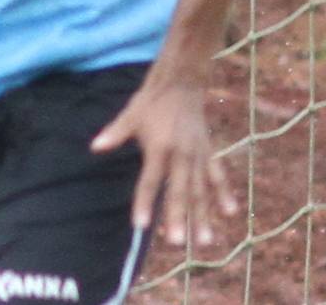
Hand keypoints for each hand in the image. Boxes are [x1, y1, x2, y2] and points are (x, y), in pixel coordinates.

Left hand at [90, 73, 235, 248]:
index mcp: (160, 146)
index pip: (150, 180)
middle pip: (179, 190)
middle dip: (178, 217)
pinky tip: (230, 212)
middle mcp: (182, 153)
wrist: (183, 81)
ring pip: (201, 189)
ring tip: (204, 241)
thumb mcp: (131, 114)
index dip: (144, 202)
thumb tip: (95, 147)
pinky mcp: (207, 151)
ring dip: (203, 215)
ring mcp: (198, 153)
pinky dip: (223, 193)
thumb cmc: (152, 100)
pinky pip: (217, 175)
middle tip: (177, 243)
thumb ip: (115, 133)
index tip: (141, 225)